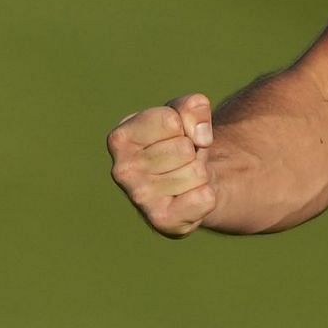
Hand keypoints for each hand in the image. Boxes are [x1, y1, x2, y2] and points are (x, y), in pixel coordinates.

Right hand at [107, 93, 216, 236]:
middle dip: (193, 150)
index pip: (170, 120)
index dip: (184, 124)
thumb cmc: (181, 142)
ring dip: (199, 172)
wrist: (191, 182)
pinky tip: (189, 197)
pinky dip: (206, 195)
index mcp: (121, 138)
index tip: (176, 135)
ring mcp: (139, 197)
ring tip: (184, 176)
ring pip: (197, 171)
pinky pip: (204, 198)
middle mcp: (122, 170)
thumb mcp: (187, 112)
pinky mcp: (160, 220)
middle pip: (184, 148)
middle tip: (182, 160)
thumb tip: (200, 138)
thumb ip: (193, 107)